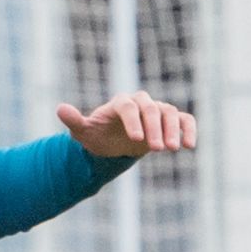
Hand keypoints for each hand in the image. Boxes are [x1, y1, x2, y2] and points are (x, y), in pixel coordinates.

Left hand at [56, 92, 197, 159]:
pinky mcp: (170, 121)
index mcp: (120, 102)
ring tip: (173, 149)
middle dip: (155, 128)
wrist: (113, 142)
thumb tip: (60, 109)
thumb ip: (75, 121)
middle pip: (152, 109)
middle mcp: (141, 102)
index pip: (128, 106)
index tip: (136, 139)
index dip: (133, 121)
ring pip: (170, 113)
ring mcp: (157, 110)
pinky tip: (190, 145)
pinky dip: (189, 129)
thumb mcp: (83, 132)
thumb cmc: (98, 136)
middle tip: (156, 149)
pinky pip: (184, 120)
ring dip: (173, 130)